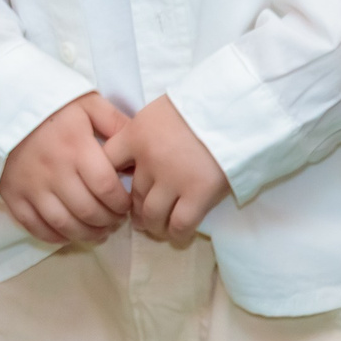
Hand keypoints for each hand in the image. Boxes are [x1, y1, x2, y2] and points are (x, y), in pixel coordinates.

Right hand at [0, 92, 131, 245]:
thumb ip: (116, 123)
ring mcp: (30, 186)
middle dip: (109, 222)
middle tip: (115, 220)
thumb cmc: (50, 106)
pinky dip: (55, 237)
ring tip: (98, 231)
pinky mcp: (12, 195)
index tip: (126, 204)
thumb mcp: (87, 103)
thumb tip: (140, 150)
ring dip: (87, 234)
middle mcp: (53, 171)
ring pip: (64, 224)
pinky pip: (35, 226)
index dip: (122, 204)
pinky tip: (68, 233)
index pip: (106, 189)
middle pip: (88, 211)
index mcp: (75, 148)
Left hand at [105, 97, 229, 245]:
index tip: (115, 188)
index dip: (107, 177)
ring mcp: (173, 179)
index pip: (107, 161)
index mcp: (135, 134)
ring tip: (157, 228)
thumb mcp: (158, 110)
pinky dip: (176, 234)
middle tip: (139, 216)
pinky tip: (178, 235)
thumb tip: (132, 150)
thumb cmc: (197, 105)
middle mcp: (148, 159)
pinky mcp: (198, 194)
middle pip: (131, 193)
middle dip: (134, 208)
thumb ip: (142, 131)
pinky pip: (180, 223)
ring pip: (152, 213)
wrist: (232, 110)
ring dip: (152, 225)